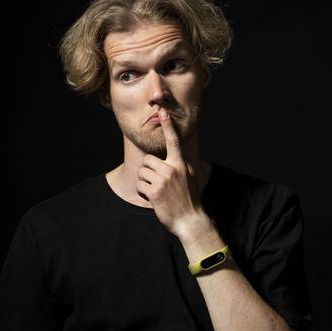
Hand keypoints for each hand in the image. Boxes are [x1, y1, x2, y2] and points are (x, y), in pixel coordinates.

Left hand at [136, 108, 207, 237]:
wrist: (189, 219)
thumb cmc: (189, 198)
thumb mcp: (191, 176)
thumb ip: (183, 163)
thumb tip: (179, 153)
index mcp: (181, 164)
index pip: (173, 141)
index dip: (168, 125)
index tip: (163, 111)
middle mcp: (172, 169)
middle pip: (148, 160)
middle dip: (148, 170)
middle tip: (157, 181)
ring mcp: (163, 181)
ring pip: (142, 172)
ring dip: (145, 181)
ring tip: (156, 190)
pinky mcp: (154, 192)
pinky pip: (140, 185)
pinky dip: (143, 192)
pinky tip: (153, 198)